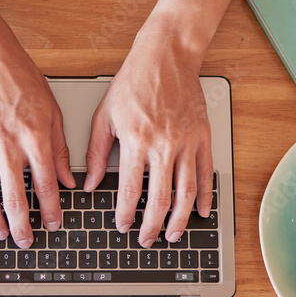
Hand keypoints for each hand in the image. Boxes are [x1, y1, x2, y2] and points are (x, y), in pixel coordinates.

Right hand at [0, 40, 74, 247]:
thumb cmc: (21, 80)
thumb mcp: (52, 112)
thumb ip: (59, 149)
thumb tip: (68, 180)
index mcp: (34, 137)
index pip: (46, 184)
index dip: (51, 209)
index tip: (54, 224)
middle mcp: (8, 145)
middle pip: (15, 196)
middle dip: (22, 225)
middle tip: (26, 241)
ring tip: (1, 234)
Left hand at [84, 17, 212, 247]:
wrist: (166, 56)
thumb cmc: (133, 82)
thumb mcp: (104, 115)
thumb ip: (96, 153)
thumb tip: (90, 184)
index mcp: (135, 141)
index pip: (130, 190)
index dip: (125, 214)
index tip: (122, 226)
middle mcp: (163, 145)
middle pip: (159, 199)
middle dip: (152, 226)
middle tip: (147, 240)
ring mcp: (186, 143)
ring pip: (186, 192)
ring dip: (179, 219)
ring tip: (172, 235)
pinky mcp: (203, 138)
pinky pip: (206, 174)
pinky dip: (205, 196)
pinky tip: (201, 212)